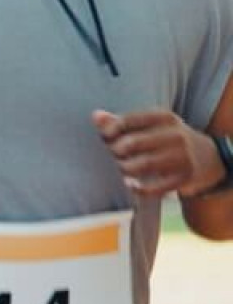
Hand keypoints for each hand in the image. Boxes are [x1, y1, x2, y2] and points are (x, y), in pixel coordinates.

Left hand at [94, 110, 224, 197]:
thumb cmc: (167, 138)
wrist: (208, 157)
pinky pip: (154, 187)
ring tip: (119, 168)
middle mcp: (175, 135)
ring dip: (123, 169)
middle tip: (111, 155)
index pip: (129, 120)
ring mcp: (181, 157)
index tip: (104, 137)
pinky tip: (128, 185)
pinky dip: (138, 188)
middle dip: (115, 151)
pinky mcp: (184, 178)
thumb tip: (95, 116)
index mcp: (164, 117)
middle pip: (132, 143)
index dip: (110, 130)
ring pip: (141, 165)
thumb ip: (123, 121)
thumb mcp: (152, 125)